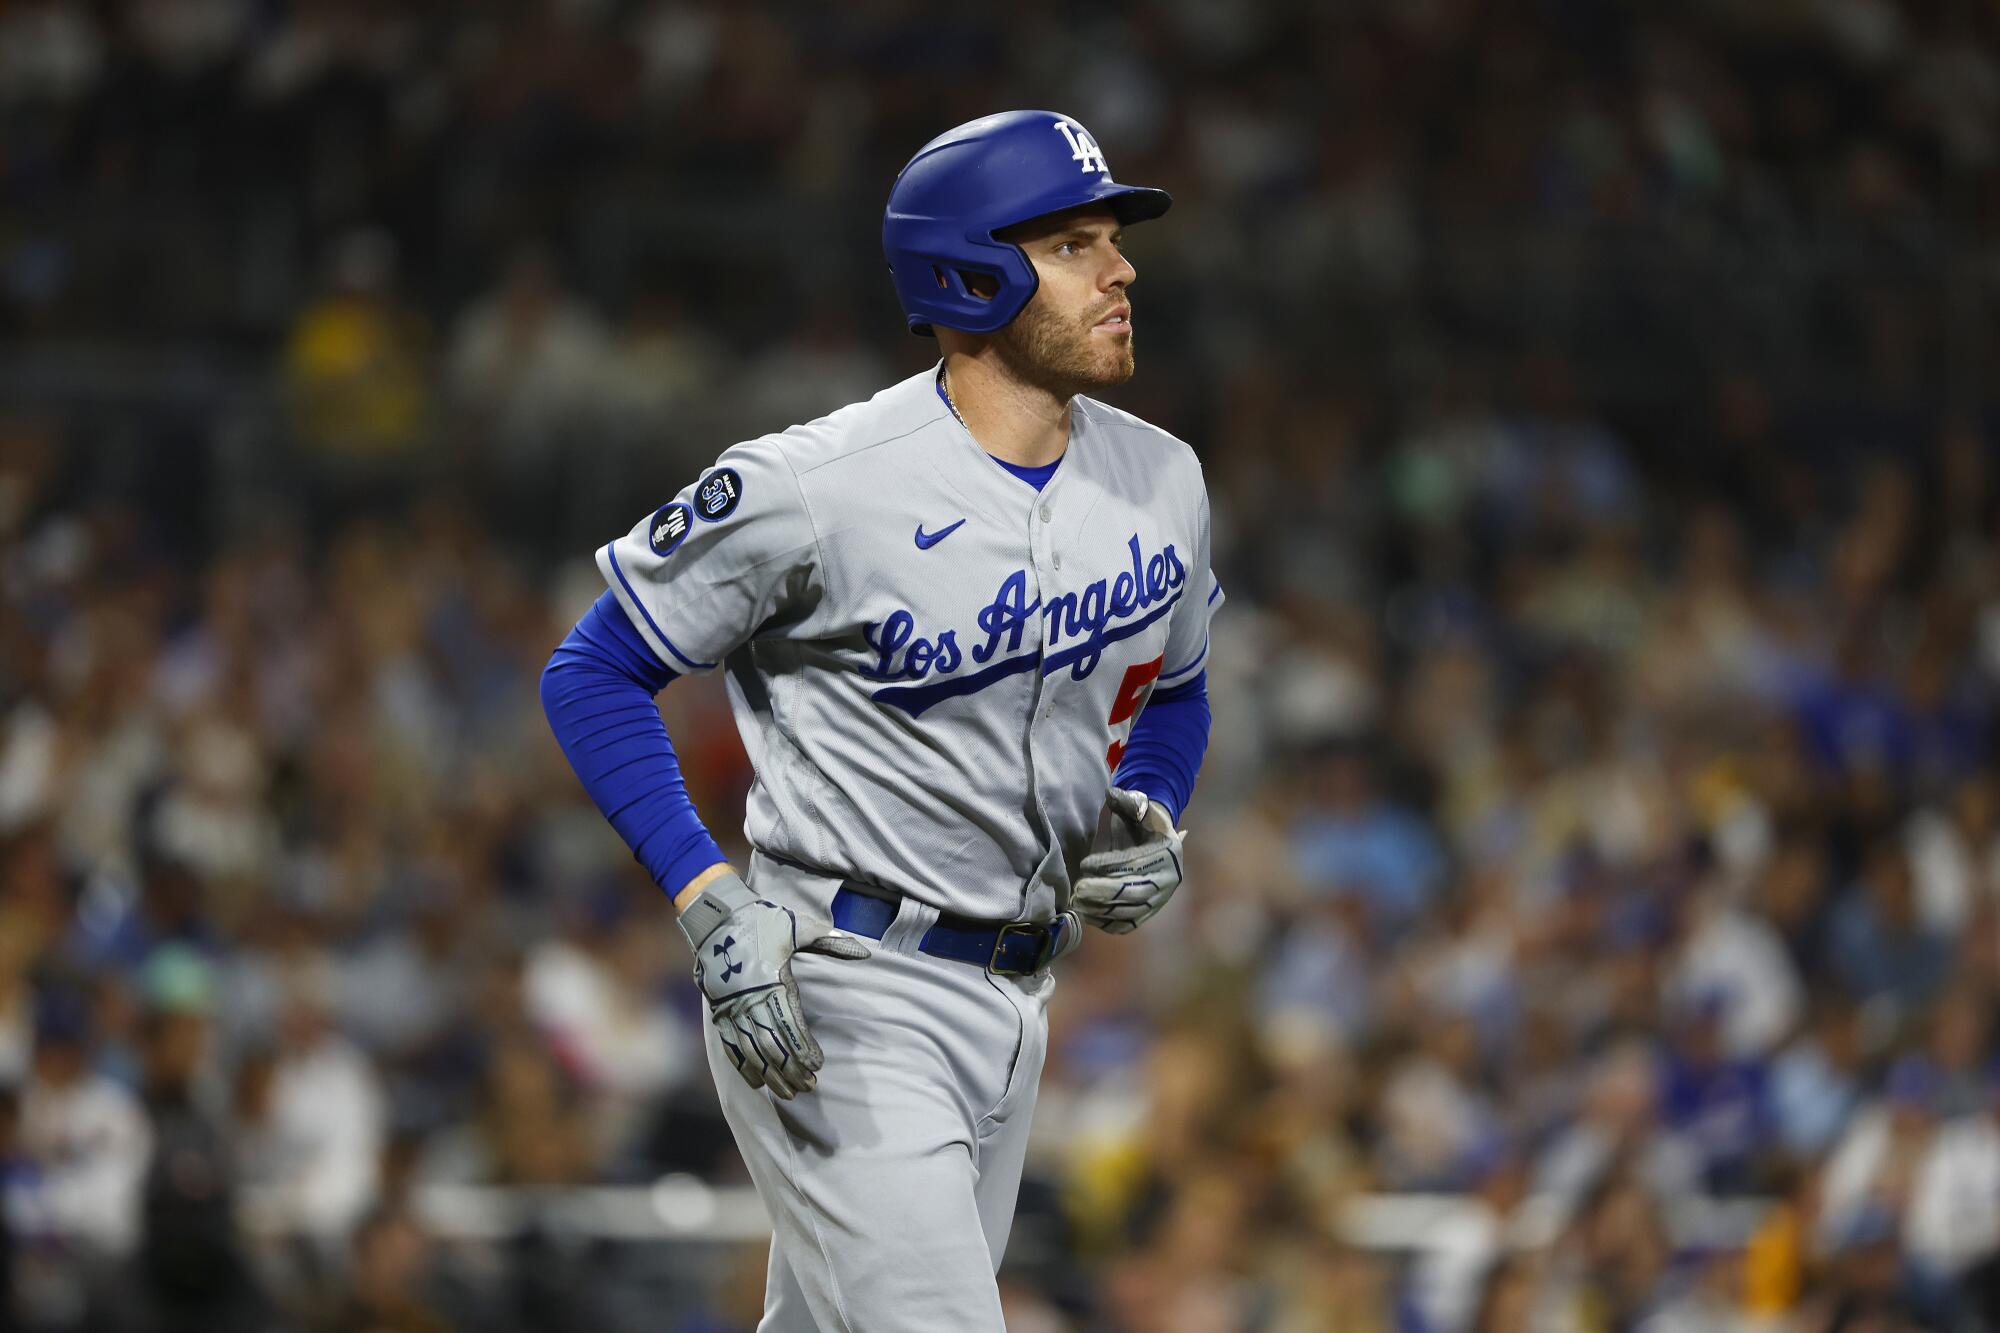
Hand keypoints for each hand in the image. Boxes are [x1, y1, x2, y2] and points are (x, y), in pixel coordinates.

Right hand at [677, 870, 868, 1098]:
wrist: (717, 917)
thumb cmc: (763, 921)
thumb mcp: (799, 927)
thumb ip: (831, 942)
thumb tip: (864, 953)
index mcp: (773, 982)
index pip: (791, 1025)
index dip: (804, 1049)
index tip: (818, 1066)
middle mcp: (751, 1000)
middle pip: (773, 1046)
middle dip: (791, 1070)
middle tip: (809, 1087)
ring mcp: (732, 1009)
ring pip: (752, 1052)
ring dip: (771, 1075)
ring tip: (789, 1093)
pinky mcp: (718, 1012)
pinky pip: (730, 1047)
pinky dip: (744, 1067)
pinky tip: (758, 1083)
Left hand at [1070, 787, 1185, 934]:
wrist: (1159, 843)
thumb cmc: (1144, 824)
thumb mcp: (1140, 808)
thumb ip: (1129, 801)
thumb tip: (1113, 795)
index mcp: (1168, 852)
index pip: (1137, 863)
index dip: (1110, 865)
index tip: (1085, 863)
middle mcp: (1168, 880)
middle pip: (1134, 891)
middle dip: (1103, 892)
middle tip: (1078, 888)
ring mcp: (1160, 900)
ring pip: (1130, 911)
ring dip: (1101, 910)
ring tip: (1078, 902)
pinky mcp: (1149, 913)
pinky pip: (1129, 924)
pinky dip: (1108, 924)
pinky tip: (1088, 916)